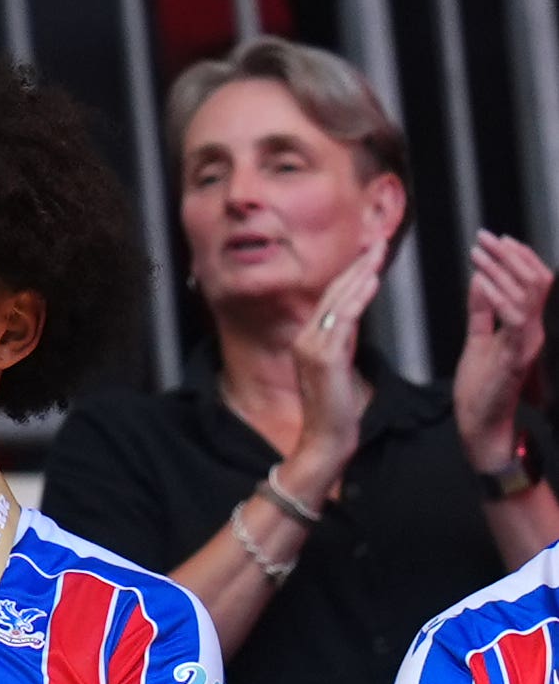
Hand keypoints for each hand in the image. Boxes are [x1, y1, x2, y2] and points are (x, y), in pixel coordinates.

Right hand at [285, 232, 388, 499]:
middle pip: (333, 292)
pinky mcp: (322, 356)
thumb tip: (351, 323)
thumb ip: (341, 345)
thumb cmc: (337, 413)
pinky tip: (371, 280)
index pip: (331, 300)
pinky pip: (343, 318)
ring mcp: (310, 346)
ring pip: (338, 300)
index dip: (351, 274)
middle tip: (376, 241)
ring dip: (360, 274)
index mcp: (307, 341)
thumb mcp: (340, 371)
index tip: (369, 254)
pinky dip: (357, 296)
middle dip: (357, 265)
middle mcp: (304, 338)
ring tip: (378, 252)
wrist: (325, 442)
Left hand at [456, 229, 553, 473]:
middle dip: (511, 254)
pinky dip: (499, 296)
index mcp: (526, 326)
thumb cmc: (480, 385)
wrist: (480, 423)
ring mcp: (528, 343)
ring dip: (502, 268)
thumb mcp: (479, 339)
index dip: (518, 257)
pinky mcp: (517, 356)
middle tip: (484, 236)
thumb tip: (481, 278)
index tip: (494, 238)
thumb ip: (482, 311)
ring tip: (479, 251)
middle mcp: (534, 331)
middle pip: (536, 281)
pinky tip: (482, 280)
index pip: (534, 283)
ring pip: (528, 293)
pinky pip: (515, 318)